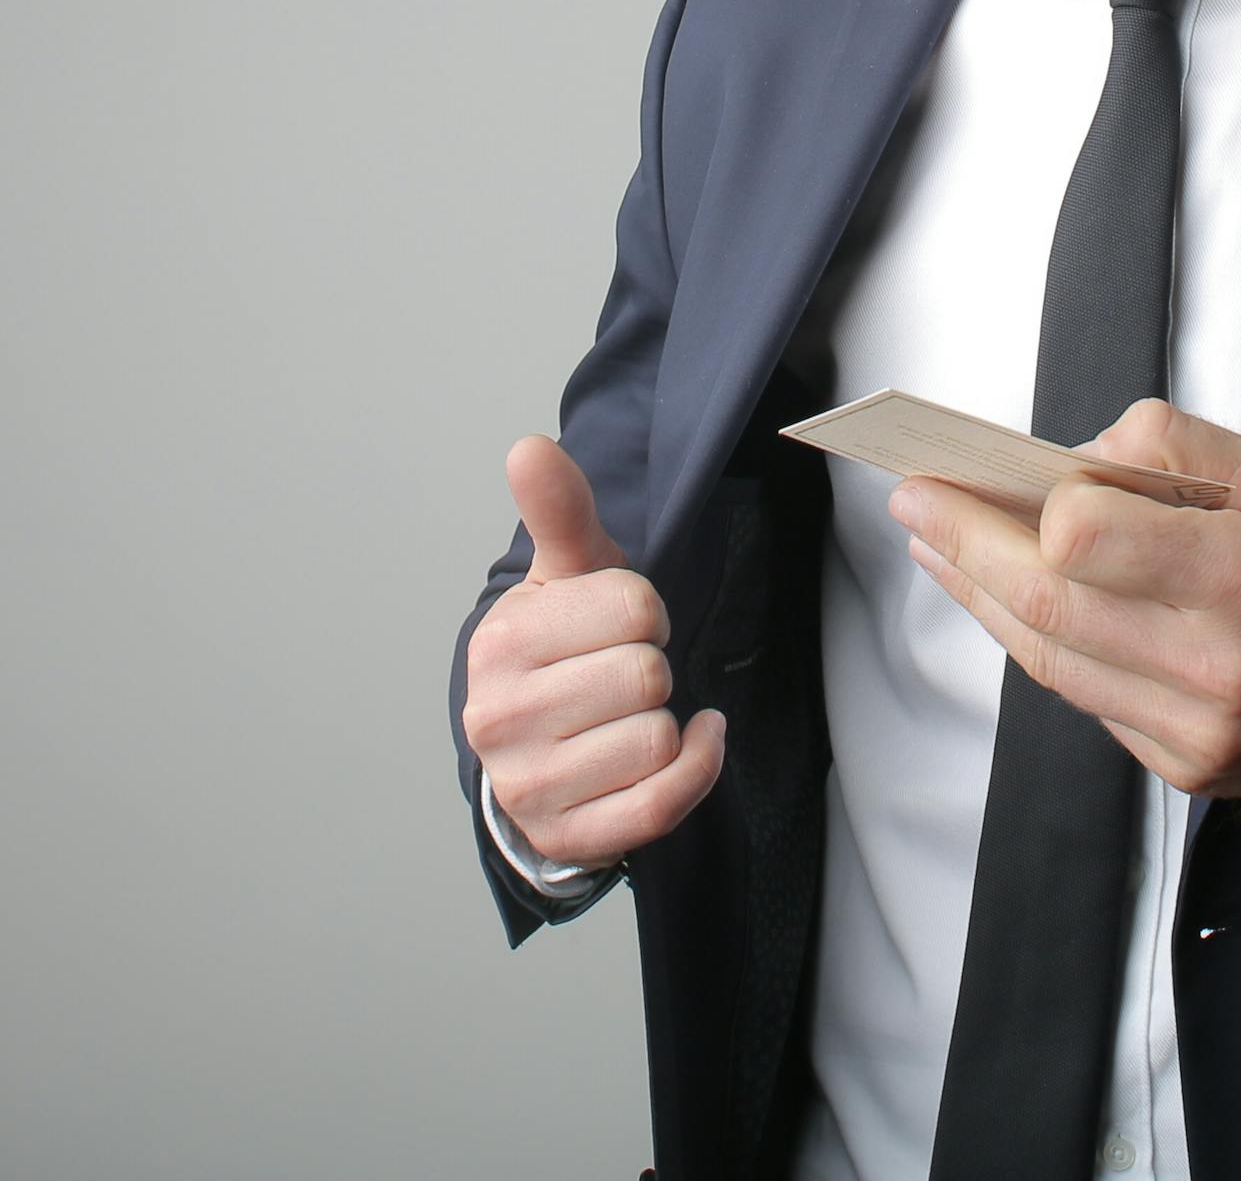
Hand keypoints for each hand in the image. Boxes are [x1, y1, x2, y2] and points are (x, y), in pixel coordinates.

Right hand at [462, 436, 725, 870]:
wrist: (531, 749)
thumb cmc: (561, 648)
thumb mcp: (563, 573)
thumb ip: (559, 510)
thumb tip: (529, 447)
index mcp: (502, 643)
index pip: (634, 607)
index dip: (644, 610)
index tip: (618, 624)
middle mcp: (501, 720)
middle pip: (647, 676)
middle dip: (652, 667)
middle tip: (619, 674)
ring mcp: (531, 787)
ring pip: (658, 739)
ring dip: (665, 723)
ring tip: (626, 716)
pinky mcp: (569, 837)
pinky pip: (663, 801)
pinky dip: (696, 768)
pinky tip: (687, 743)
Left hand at [888, 400, 1240, 880]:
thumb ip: (1175, 454)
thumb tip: (1074, 455)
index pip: (1082, 541)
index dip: (1015, 506)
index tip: (963, 470)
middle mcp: (1219, 667)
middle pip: (1046, 609)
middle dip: (963, 550)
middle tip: (911, 502)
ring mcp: (1202, 733)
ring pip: (1054, 665)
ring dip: (984, 601)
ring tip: (939, 547)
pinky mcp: (1193, 771)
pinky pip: (1094, 701)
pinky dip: (1047, 646)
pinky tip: (1020, 602)